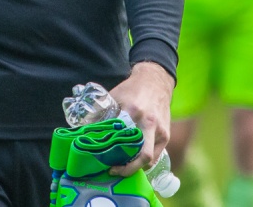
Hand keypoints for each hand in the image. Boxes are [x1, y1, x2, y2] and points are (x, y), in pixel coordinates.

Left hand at [108, 62, 174, 176]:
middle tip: (114, 171)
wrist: (155, 81)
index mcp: (134, 112)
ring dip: (136, 167)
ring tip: (122, 168)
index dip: (115, 155)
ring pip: (150, 158)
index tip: (106, 163)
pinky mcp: (166, 134)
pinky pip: (156, 154)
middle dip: (129, 169)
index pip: (124, 139)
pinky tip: (133, 162)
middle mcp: (149, 123)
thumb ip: (103, 114)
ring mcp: (161, 131)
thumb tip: (86, 130)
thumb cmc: (132, 89)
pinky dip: (145, 162)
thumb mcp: (114, 97)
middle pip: (143, 156)